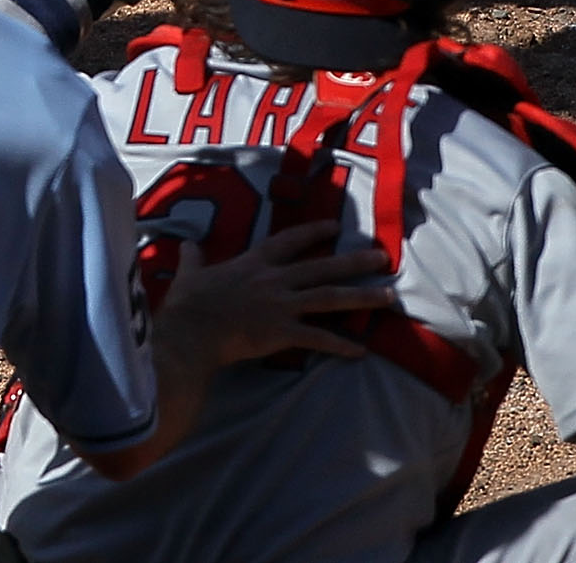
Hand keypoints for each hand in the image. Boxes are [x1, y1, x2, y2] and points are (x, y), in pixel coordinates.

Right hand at [160, 219, 393, 368]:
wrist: (190, 332)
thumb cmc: (187, 304)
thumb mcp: (189, 275)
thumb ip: (193, 259)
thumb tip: (186, 244)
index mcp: (254, 263)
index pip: (290, 240)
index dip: (314, 232)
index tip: (335, 226)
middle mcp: (274, 279)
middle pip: (323, 267)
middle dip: (355, 261)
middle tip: (382, 258)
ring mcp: (281, 305)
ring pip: (330, 297)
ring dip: (362, 297)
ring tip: (389, 296)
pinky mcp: (282, 332)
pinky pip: (318, 338)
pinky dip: (341, 345)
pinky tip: (362, 350)